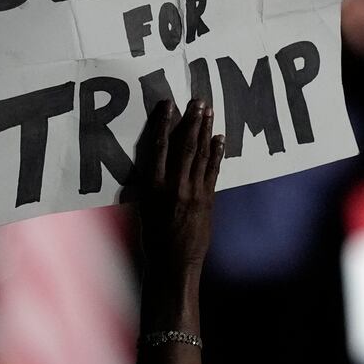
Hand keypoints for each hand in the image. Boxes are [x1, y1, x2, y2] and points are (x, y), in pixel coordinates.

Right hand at [137, 99, 223, 276]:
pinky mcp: (207, 199)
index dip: (164, 123)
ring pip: (201, 154)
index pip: (158, 146)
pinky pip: (213, 170)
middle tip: (198, 101)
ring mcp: (193, 192)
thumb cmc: (153, 236)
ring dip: (205, 131)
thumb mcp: (143, 206)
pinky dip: (217, 153)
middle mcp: (174, 185)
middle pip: (184, 145)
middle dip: (192, 121)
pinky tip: (219, 138)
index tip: (168, 104)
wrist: (173, 262)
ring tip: (209, 112)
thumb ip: (151, 182)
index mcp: (152, 186)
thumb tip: (158, 159)